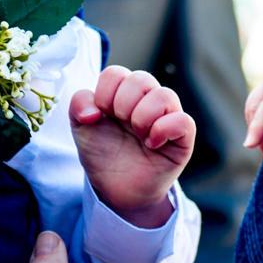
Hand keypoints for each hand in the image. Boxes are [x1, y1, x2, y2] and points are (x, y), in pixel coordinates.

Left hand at [70, 66, 194, 227]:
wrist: (115, 189)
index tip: (101, 115)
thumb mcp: (81, 128)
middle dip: (123, 104)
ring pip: (165, 95)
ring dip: (143, 117)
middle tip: (121, 124)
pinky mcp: (182, 139)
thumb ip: (78, 105)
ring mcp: (167, 117)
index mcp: (123, 93)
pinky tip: (151, 144)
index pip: (116, 73)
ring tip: (138, 136)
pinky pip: (184, 121)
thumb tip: (93, 112)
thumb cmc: (103, 154)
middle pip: (142, 78)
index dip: (105, 93)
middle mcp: (147, 100)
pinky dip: (163, 130)